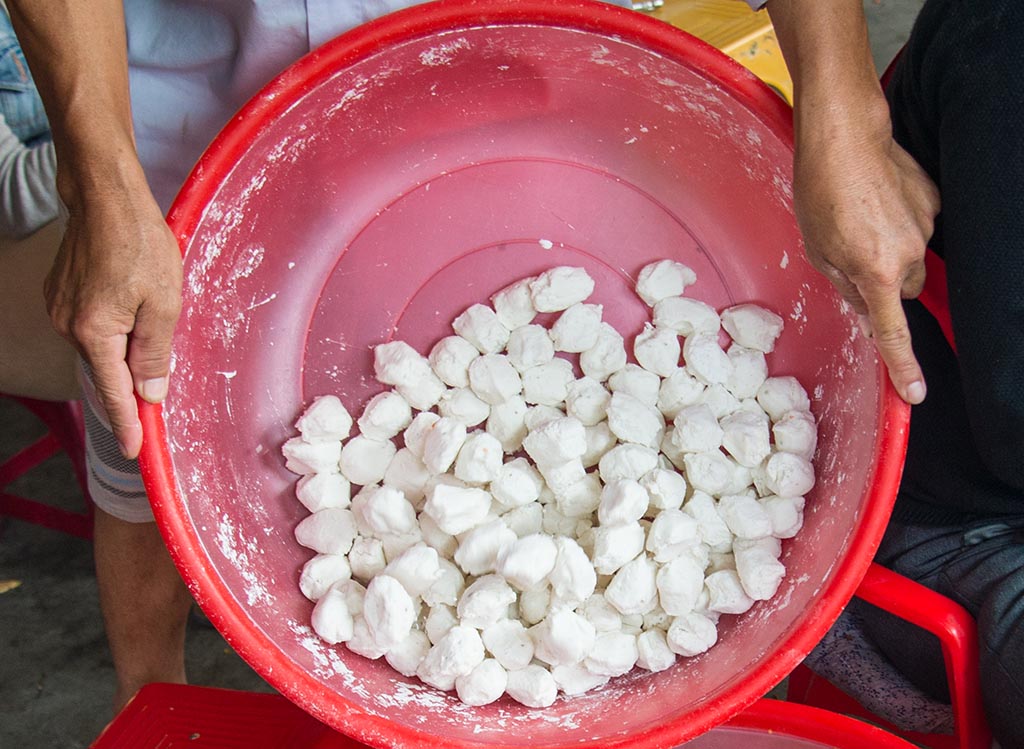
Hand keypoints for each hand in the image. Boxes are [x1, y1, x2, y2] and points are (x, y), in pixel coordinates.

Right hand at [44, 181, 181, 458]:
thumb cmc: (140, 244)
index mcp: (95, 332)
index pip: (114, 393)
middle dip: (132, 377)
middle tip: (159, 374)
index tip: (134, 450)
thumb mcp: (163, 304)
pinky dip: (114, 327)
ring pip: (101, 346)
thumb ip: (155, 353)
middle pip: (107, 369)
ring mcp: (61, 309)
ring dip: (125, 345)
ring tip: (149, 312)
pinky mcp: (61, 294)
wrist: (105, 197)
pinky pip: (92, 326)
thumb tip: (149, 394)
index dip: (128, 423)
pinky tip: (130, 302)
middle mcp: (69, 326)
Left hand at [793, 118, 940, 404]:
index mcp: (875, 271)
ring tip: (859, 217)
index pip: (893, 331)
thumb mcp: (818, 251)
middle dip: (878, 282)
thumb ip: (847, 288)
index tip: (915, 393)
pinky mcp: (935, 201)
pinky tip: (876, 200)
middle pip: (899, 291)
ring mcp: (926, 226)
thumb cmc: (820, 193)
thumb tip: (869, 316)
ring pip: (909, 260)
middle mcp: (909, 253)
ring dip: (888, 251)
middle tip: (849, 253)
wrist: (846, 136)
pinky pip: (916, 228)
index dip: (903, 365)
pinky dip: (899, 222)